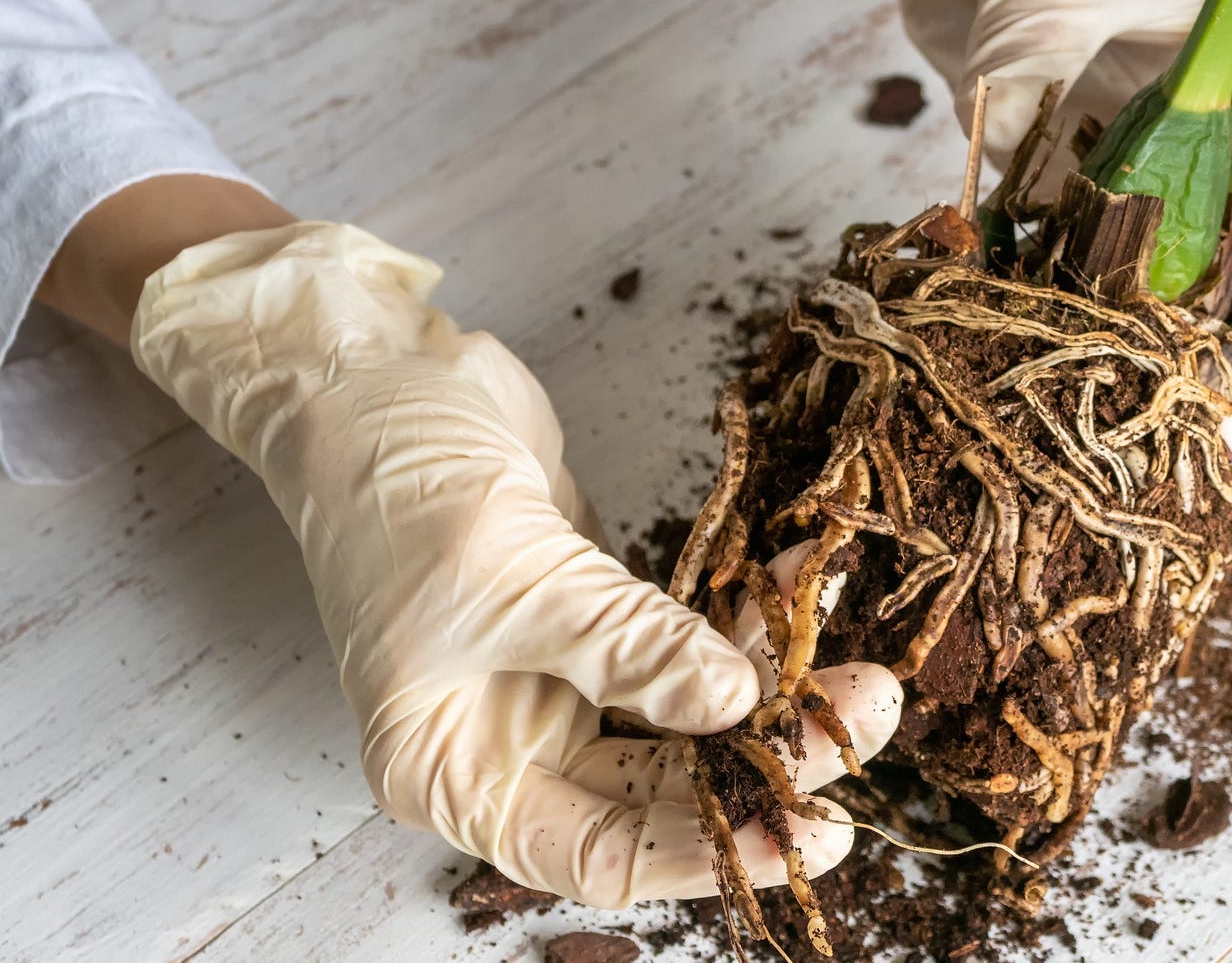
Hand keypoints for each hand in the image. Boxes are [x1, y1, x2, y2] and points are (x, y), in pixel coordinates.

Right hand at [130, 221, 902, 906]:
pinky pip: (686, 637)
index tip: (811, 827)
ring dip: (773, 687)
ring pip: (687, 715)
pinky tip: (807, 582)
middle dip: (765, 760)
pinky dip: (745, 616)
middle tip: (860, 717)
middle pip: (662, 789)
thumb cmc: (392, 489)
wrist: (369, 376)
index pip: (602, 855)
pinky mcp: (595, 614)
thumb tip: (733, 704)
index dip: (710, 851)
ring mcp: (556, 678)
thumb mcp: (509, 577)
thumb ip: (624, 647)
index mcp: (456, 772)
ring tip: (861, 666)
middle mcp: (509, 742)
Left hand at [892, 0, 1231, 445]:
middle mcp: (1208, 141)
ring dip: (1164, 372)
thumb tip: (1001, 155)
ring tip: (1157, 450)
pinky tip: (1062, 402)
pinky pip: (1076, 291)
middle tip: (1222, 436)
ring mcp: (1137, 178)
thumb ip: (1033, 66)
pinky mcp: (1059, 204)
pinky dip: (1069, 344)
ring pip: (1173, 297)